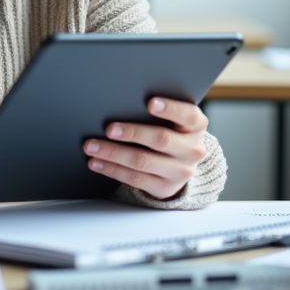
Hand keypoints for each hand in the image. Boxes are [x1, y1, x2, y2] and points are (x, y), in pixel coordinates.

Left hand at [82, 97, 207, 199]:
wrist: (181, 165)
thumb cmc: (171, 131)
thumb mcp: (175, 120)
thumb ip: (159, 111)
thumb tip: (122, 101)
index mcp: (196, 126)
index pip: (188, 115)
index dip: (170, 109)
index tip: (150, 103)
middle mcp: (192, 150)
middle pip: (161, 140)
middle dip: (132, 133)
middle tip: (109, 128)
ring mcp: (180, 172)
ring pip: (143, 161)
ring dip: (113, 153)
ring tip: (92, 146)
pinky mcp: (164, 188)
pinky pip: (135, 179)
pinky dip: (112, 169)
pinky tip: (97, 162)